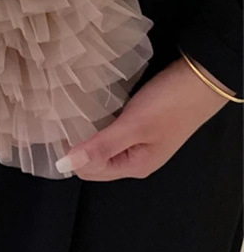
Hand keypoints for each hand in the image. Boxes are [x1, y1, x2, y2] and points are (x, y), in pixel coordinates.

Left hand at [55, 57, 231, 180]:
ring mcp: (137, 139)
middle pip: (94, 158)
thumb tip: (66, 164)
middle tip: (57, 118)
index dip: (70, 154)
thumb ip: (101, 146)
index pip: (89, 171)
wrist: (199, 80)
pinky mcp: (139, 122)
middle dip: (76, 143)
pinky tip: (87, 106)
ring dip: (86, 130)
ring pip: (101, 141)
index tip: (52, 130)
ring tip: (67, 111)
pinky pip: (110, 127)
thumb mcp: (133, 126)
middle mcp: (134, 157)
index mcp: (134, 166)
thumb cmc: (169, 104)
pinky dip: (97, 119)